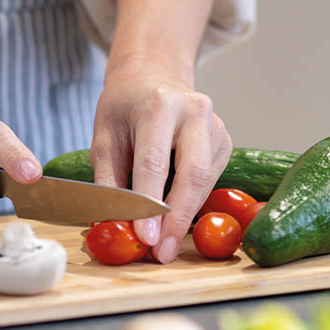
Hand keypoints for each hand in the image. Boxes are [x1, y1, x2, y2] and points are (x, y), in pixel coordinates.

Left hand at [90, 56, 231, 262]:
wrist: (152, 76)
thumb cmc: (124, 107)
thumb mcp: (104, 137)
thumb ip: (109, 180)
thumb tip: (114, 225)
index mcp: (158, 105)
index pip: (155, 162)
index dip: (150, 204)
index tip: (146, 238)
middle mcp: (195, 111)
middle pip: (193, 174)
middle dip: (177, 218)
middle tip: (163, 252)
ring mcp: (215, 126)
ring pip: (205, 182)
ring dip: (185, 217)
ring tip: (165, 244)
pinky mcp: (224, 142)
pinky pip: (209, 181)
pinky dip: (191, 203)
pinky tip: (174, 217)